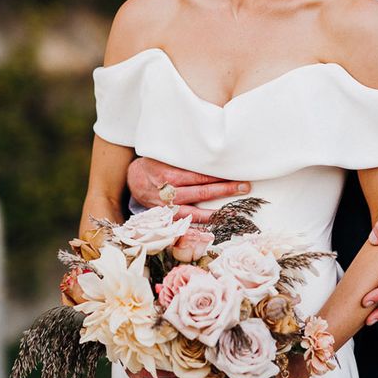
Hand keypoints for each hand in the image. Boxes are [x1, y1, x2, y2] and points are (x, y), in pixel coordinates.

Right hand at [127, 157, 249, 222]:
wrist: (133, 181)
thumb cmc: (153, 165)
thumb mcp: (164, 156)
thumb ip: (183, 157)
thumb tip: (208, 153)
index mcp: (167, 175)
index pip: (197, 175)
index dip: (216, 175)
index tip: (234, 172)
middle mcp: (167, 193)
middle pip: (200, 192)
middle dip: (224, 190)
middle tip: (244, 187)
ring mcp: (167, 208)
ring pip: (195, 212)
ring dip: (217, 211)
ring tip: (235, 210)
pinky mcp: (167, 218)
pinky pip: (187, 223)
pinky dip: (201, 224)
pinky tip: (216, 223)